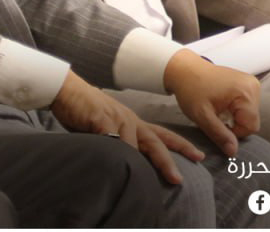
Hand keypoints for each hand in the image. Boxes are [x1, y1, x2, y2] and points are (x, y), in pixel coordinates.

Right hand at [51, 71, 196, 183]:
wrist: (70, 91)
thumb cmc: (89, 112)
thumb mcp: (111, 128)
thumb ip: (122, 142)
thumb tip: (132, 162)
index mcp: (135, 123)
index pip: (163, 136)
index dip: (182, 146)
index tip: (199, 156)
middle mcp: (130, 121)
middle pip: (155, 141)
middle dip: (168, 161)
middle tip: (178, 179)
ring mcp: (116, 119)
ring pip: (134, 142)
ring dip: (141, 160)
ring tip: (143, 179)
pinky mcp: (100, 118)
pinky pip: (110, 136)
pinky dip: (115, 148)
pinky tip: (118, 159)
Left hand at [162, 50, 259, 157]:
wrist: (186, 70)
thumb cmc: (192, 91)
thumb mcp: (203, 116)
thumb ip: (219, 135)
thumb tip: (233, 152)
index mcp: (245, 92)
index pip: (251, 126)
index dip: (234, 132)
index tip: (217, 125)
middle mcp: (253, 86)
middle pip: (252, 120)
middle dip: (235, 124)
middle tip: (216, 117)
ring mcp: (252, 83)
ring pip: (250, 114)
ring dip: (235, 118)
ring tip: (218, 110)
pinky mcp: (247, 84)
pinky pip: (248, 106)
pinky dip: (236, 110)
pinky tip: (222, 105)